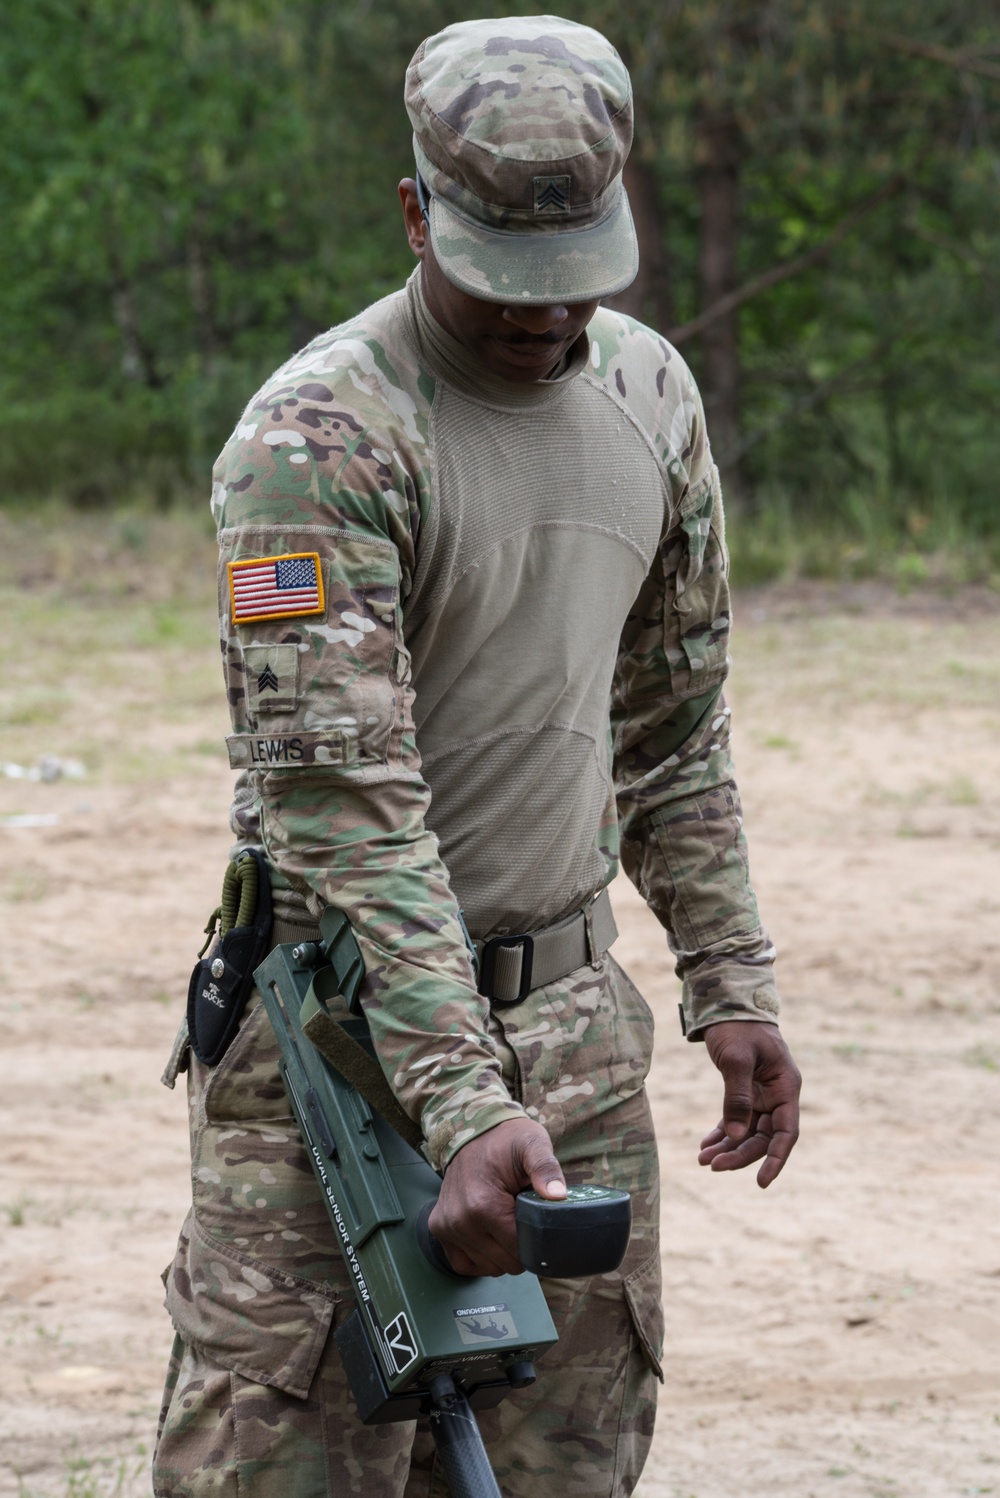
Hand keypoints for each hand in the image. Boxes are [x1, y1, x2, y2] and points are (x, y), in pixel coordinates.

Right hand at [428, 1117, 565, 1276]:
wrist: (472, 1130)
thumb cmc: (506, 1140)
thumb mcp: (532, 1145)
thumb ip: (546, 1169)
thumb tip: (558, 1196)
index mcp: (483, 1205)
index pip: (518, 1251)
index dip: (535, 1242)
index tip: (537, 1223)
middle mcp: (460, 1221)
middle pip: (504, 1264)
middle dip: (519, 1248)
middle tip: (522, 1219)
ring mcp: (446, 1226)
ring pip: (486, 1267)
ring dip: (500, 1254)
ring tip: (506, 1224)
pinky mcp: (438, 1228)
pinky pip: (462, 1264)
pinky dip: (480, 1259)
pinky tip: (491, 1240)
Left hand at [699, 1021, 800, 1186]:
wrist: (728, 1004)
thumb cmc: (737, 1027)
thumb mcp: (736, 1059)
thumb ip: (737, 1097)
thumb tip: (737, 1136)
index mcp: (786, 1086)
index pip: (786, 1133)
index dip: (775, 1159)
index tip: (762, 1183)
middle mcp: (778, 1094)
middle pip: (764, 1136)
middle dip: (740, 1154)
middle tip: (712, 1166)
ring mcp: (762, 1095)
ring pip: (748, 1131)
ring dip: (729, 1147)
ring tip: (704, 1159)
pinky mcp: (746, 1092)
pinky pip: (737, 1120)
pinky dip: (723, 1133)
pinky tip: (705, 1146)